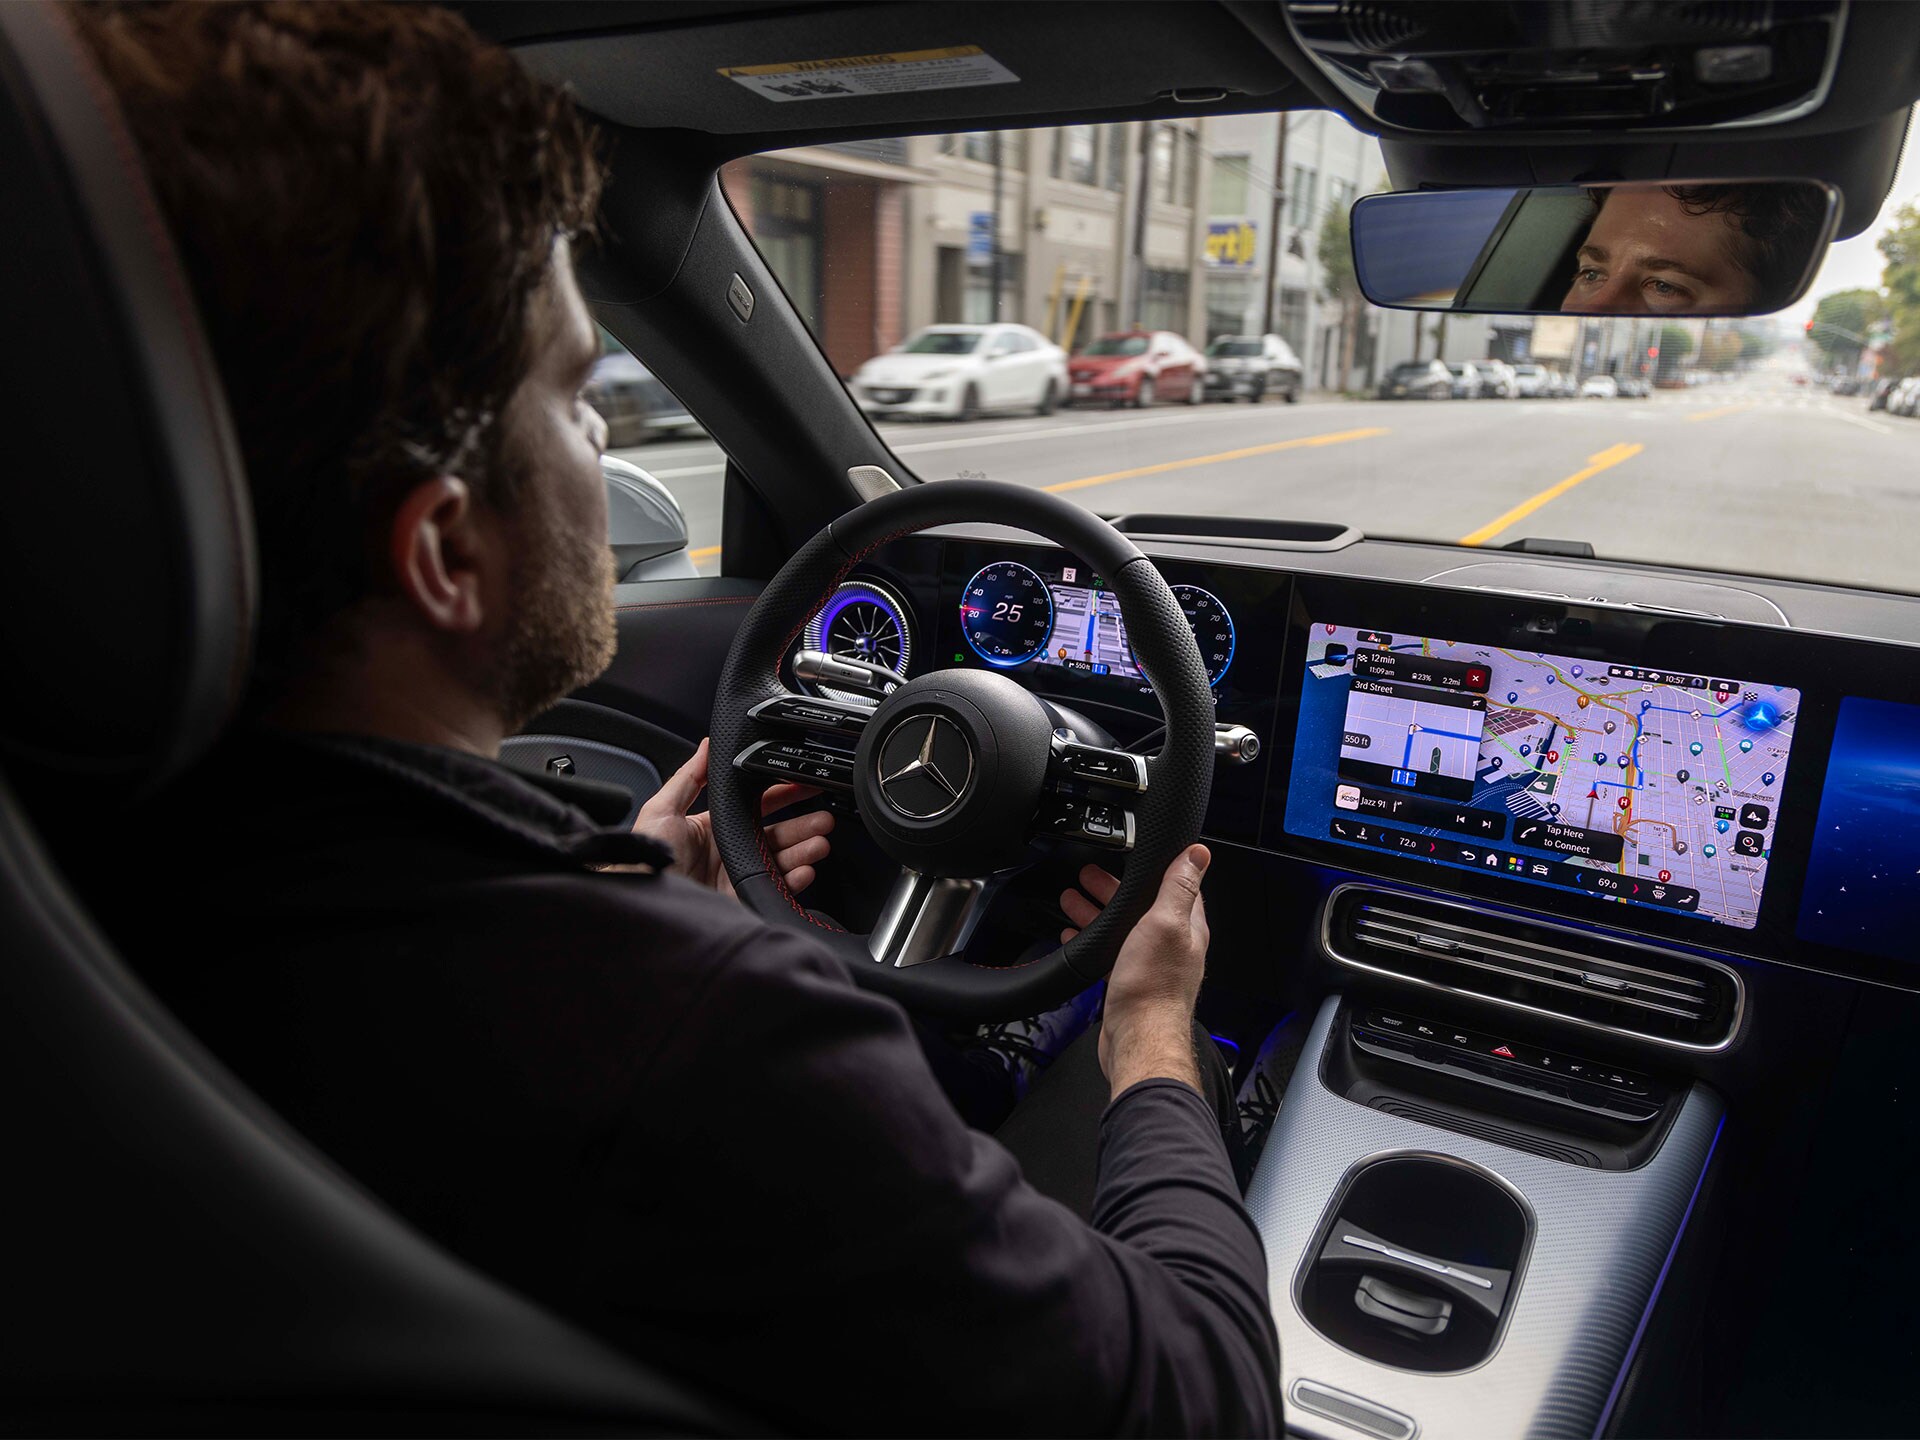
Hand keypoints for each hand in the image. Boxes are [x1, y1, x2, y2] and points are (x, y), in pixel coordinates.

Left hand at [634, 738, 834, 896]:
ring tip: (820, 842)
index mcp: (715, 828)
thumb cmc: (647, 857)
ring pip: (782, 860)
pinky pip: (776, 889)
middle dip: (804, 825)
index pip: (758, 807)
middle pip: (777, 834)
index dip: (783, 795)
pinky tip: (805, 870)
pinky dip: (795, 881)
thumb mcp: (662, 809)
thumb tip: (709, 745)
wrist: (642, 902)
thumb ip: (689, 777)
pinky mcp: (743, 900)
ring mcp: (739, 877)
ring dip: (804, 850)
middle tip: (823, 818)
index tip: (804, 784)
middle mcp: (732, 852)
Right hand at [1059, 846, 1211, 1098]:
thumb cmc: (1153, 987)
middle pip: (1142, 906)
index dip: (1153, 867)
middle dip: (1114, 888)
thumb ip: (1180, 886)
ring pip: (1123, 928)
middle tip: (1088, 874)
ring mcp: (1151, 965)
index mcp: (1187, 927)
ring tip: (1072, 898)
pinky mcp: (1131, 982)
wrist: (1138, 1038)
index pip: (1176, 885)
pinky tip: (1075, 936)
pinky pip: (1111, 952)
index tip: (1132, 853)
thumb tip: (1199, 853)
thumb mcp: (1166, 922)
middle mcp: (1172, 945)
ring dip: (1098, 911)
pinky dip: (1093, 939)